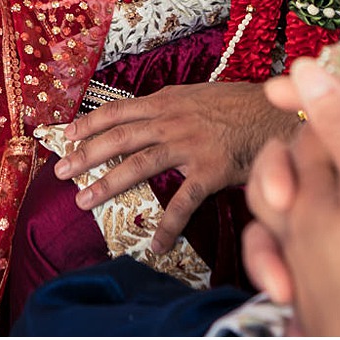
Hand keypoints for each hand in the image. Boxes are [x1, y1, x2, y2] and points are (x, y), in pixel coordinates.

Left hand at [53, 82, 296, 253]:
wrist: (280, 113)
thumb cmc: (242, 105)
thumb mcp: (200, 95)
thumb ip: (173, 107)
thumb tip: (150, 117)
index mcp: (168, 102)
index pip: (118, 110)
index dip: (89, 123)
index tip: (65, 135)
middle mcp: (172, 121)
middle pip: (119, 138)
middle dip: (85, 155)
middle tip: (59, 173)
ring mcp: (189, 145)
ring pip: (138, 166)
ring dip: (107, 184)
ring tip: (83, 201)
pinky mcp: (210, 170)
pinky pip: (183, 202)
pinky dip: (168, 226)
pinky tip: (154, 244)